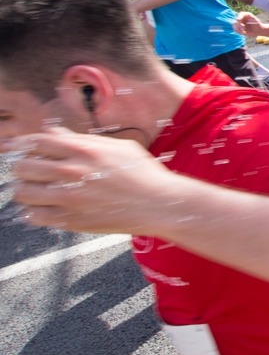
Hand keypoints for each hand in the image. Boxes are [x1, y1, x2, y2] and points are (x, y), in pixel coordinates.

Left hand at [7, 130, 181, 234]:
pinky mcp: (70, 220)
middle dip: (23, 167)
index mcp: (84, 149)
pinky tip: (45, 207)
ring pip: (22, 192)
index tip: (22, 149)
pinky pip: (33, 216)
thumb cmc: (143, 174)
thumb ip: (83, 139)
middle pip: (22, 166)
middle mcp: (72, 171)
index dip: (24, 144)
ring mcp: (69, 198)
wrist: (159, 204)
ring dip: (25, 189)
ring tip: (36, 189)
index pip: (35, 142)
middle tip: (31, 171)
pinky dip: (33, 210)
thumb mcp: (119, 147)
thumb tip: (54, 134)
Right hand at [233, 11, 263, 36]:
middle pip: (237, 20)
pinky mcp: (239, 28)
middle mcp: (242, 18)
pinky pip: (235, 29)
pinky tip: (244, 33)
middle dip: (239, 25)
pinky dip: (238, 31)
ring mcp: (239, 23)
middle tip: (243, 29)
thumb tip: (249, 14)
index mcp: (246, 15)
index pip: (240, 14)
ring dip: (238, 29)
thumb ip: (252, 17)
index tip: (238, 19)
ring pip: (234, 24)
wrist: (258, 31)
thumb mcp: (256, 20)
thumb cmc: (258, 25)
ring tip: (243, 32)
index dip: (239, 16)